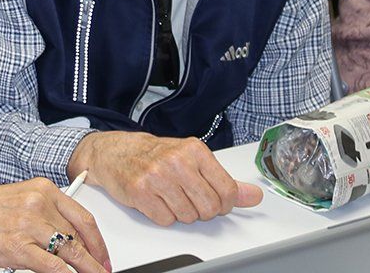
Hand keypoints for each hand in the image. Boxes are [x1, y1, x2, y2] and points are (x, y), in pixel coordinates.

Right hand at [0, 178, 108, 272]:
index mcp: (41, 188)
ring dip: (87, 269)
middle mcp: (39, 203)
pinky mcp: (18, 248)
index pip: (82, 216)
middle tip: (102, 269)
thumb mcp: (17, 200)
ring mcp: (29, 225)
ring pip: (71, 252)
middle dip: (94, 257)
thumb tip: (64, 237)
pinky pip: (53, 267)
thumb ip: (42, 214)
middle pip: (79, 236)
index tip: (102, 252)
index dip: (97, 239)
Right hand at [69, 129, 261, 225]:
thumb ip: (224, 180)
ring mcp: (157, 176)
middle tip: (188, 197)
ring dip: (181, 212)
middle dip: (202, 210)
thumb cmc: (155, 154)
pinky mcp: (140, 191)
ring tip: (170, 195)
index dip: (224, 203)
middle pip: (209, 208)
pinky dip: (162, 214)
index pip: (227, 191)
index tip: (216, 200)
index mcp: (195, 150)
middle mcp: (177, 161)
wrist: (115, 151)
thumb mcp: (193, 160)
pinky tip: (156, 199)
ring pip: (188, 216)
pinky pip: (166, 220)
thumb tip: (253, 196)